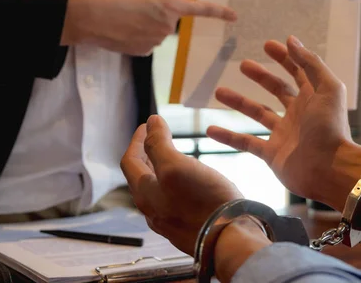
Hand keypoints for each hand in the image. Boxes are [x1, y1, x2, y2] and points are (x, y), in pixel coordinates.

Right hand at [62, 0, 236, 54]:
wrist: (89, 15)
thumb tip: (156, 5)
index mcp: (170, 4)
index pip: (200, 9)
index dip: (218, 12)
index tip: (234, 17)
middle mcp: (168, 25)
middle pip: (169, 21)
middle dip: (156, 15)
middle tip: (134, 8)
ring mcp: (157, 41)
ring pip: (156, 33)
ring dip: (144, 26)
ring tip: (124, 18)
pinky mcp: (145, 52)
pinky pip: (146, 43)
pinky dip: (137, 38)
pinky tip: (122, 31)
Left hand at [120, 115, 242, 254]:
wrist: (231, 238)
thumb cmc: (204, 202)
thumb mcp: (176, 166)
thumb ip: (158, 144)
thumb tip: (151, 122)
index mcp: (144, 194)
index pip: (130, 161)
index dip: (137, 139)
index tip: (147, 124)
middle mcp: (152, 210)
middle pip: (141, 177)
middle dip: (147, 153)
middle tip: (156, 137)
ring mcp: (169, 221)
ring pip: (157, 190)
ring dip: (160, 169)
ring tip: (173, 156)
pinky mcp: (186, 227)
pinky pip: (173, 201)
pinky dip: (175, 184)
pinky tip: (190, 181)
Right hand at [207, 36, 360, 209]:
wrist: (329, 170)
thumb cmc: (331, 128)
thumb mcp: (327, 88)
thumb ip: (310, 63)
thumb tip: (291, 39)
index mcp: (313, 97)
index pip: (297, 71)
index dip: (284, 57)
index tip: (267, 45)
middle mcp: (298, 113)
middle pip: (276, 90)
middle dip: (260, 76)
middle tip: (243, 64)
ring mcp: (283, 134)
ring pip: (257, 114)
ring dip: (238, 102)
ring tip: (218, 91)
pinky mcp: (272, 154)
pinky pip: (245, 143)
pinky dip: (228, 136)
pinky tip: (210, 129)